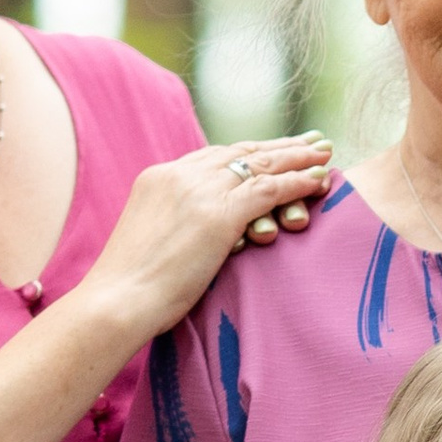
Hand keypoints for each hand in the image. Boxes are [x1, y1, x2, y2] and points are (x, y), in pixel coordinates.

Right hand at [83, 135, 333, 349]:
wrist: (115, 302)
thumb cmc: (128, 291)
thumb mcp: (151, 244)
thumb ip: (175, 228)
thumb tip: (199, 239)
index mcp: (158, 177)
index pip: (213, 157)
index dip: (248, 152)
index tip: (272, 149)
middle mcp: (178, 174)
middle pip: (240, 152)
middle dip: (279, 146)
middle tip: (312, 139)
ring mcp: (199, 191)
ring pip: (259, 165)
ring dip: (297, 157)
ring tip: (325, 152)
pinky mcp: (219, 214)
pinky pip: (269, 189)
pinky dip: (298, 182)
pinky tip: (320, 179)